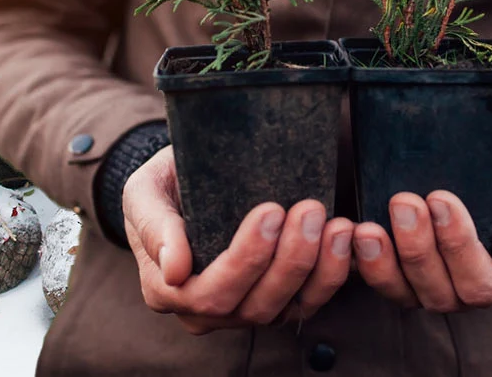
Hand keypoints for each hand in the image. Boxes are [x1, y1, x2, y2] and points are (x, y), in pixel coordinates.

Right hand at [123, 146, 354, 334]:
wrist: (189, 180)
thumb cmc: (164, 184)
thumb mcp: (145, 191)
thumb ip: (153, 225)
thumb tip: (174, 270)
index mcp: (167, 290)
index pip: (209, 293)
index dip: (245, 259)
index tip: (271, 212)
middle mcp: (205, 312)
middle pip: (253, 305)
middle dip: (288, 259)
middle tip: (310, 209)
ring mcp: (245, 310)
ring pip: (287, 307)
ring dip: (318, 268)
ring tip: (337, 223)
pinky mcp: (279, 300)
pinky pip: (310, 300)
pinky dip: (333, 273)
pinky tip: (346, 237)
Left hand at [353, 116, 491, 311]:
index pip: (486, 281)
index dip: (459, 246)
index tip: (439, 197)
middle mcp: (478, 285)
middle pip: (445, 292)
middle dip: (420, 250)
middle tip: (403, 201)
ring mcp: (439, 281)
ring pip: (408, 294)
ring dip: (385, 264)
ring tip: (367, 227)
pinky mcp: (406, 270)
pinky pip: (382, 282)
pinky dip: (364, 264)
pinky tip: (351, 234)